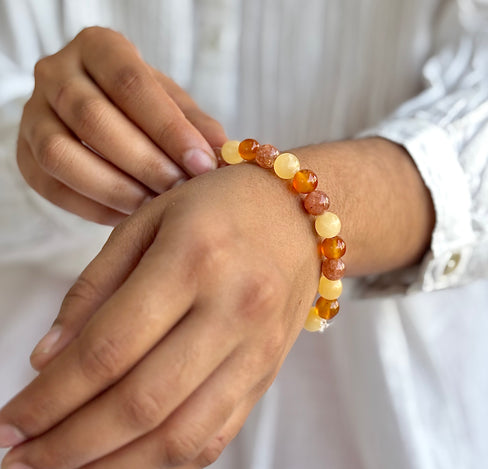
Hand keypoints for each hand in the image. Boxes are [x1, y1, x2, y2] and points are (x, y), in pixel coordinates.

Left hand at [0, 162, 317, 468]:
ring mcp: (257, 347)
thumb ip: (97, 287)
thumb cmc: (220, 205)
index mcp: (193, 258)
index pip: (108, 348)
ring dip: (114, 466)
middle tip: (20, 459)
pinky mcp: (268, 370)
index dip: (49, 397)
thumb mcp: (150, 220)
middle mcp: (232, 308)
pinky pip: (216, 434)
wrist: (299, 214)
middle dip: (68, 444)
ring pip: (180, 435)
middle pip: (141, 402)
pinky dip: (165, 461)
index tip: (8, 423)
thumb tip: (47, 359)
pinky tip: (127, 461)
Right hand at [16, 26, 226, 225]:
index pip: (130, 82)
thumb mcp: (171, 101)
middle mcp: (55, 72)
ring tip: (156, 205)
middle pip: (93, 118)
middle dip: (144, 161)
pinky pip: (51, 186)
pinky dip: (93, 206)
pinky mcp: (23, 154)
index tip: (202, 163)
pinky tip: (130, 215)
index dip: (168, 127)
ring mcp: (32, 114)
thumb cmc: (143, 104)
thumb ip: (195, 123)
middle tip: (181, 188)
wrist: (99, 110)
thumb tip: (224, 152)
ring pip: (61, 154)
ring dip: (114, 187)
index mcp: (98, 46)